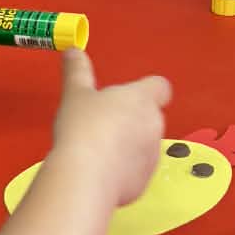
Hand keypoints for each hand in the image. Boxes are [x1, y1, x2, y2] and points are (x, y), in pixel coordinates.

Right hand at [49, 48, 170, 207]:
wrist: (86, 176)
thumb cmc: (83, 131)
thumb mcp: (75, 94)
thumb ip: (77, 71)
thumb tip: (73, 53)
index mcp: (141, 99)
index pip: (160, 86)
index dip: (147, 89)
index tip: (128, 95)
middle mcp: (154, 125)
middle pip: (149, 117)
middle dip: (130, 120)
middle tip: (101, 123)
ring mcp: (152, 155)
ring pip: (143, 146)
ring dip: (127, 147)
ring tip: (97, 149)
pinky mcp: (144, 181)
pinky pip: (136, 171)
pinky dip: (122, 171)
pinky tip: (99, 170)